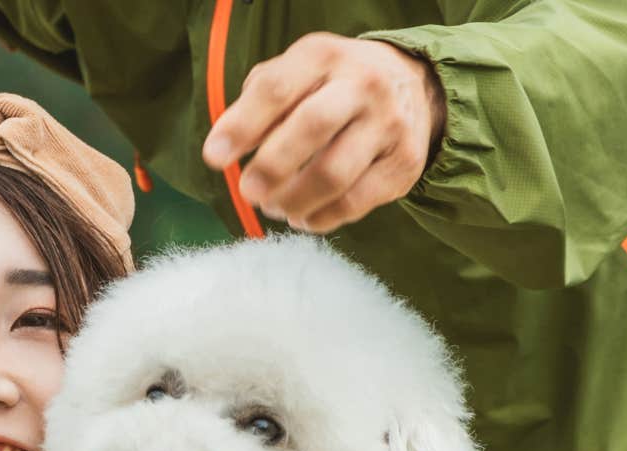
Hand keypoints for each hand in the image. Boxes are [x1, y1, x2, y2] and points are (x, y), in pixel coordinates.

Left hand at [201, 33, 444, 232]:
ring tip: (272, 206)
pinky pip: (355, 202)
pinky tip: (300, 215)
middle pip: (313, 126)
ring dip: (292, 200)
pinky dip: (319, 218)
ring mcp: (390, 124)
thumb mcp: (295, 75)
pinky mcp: (404, 164)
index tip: (215, 157)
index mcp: (324, 57)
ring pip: (334, 174)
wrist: (411, 85)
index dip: (242, 125)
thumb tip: (224, 148)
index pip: (277, 89)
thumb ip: (257, 103)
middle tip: (247, 191)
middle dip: (272, 166)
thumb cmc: (330, 85)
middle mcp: (363, 85)